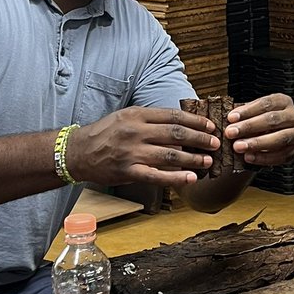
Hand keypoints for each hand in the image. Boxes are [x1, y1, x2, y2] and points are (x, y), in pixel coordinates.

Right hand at [68, 106, 219, 186]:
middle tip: (215, 143)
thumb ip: (151, 119)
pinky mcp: (128, 171)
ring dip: (193, 158)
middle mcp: (136, 131)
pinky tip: (191, 178)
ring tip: (208, 160)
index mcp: (137, 114)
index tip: (209, 126)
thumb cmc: (105, 133)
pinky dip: (176, 177)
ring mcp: (132, 152)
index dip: (195, 121)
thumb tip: (181, 125)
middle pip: (176, 133)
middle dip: (200, 138)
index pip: (173, 115)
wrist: (78, 152)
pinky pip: (157, 176)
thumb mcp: (126, 117)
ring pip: (170, 154)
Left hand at [225, 94, 293, 166]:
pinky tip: (249, 157)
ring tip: (239, 146)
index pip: (266, 103)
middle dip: (249, 127)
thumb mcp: (256, 113)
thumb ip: (245, 115)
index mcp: (283, 102)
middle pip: (272, 120)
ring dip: (256, 143)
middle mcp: (293, 116)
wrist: (276, 138)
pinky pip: (280, 156)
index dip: (248, 111)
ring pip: (278, 139)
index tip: (231, 118)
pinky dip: (263, 157)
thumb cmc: (264, 122)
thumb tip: (232, 119)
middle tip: (231, 133)